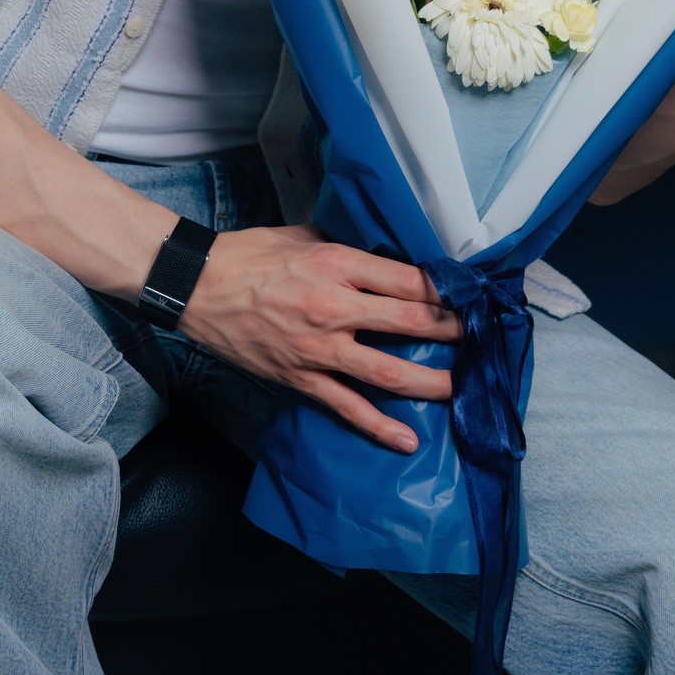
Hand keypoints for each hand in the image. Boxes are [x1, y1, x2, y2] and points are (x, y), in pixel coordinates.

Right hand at [179, 224, 460, 452]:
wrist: (198, 287)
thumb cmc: (249, 255)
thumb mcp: (303, 234)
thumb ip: (345, 248)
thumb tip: (381, 258)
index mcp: (337, 264)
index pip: (406, 280)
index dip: (442, 291)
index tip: (463, 296)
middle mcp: (334, 307)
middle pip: (409, 323)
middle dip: (450, 331)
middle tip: (476, 336)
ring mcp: (319, 349)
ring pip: (388, 372)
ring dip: (431, 382)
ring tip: (459, 387)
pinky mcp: (301, 379)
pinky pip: (347, 408)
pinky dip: (379, 427)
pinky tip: (407, 440)